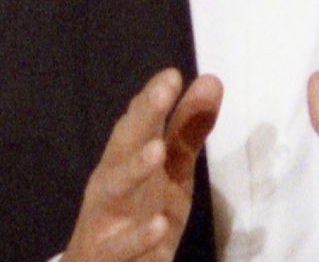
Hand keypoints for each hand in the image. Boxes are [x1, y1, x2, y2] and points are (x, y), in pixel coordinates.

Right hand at [63, 67, 221, 261]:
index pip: (137, 123)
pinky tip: (159, 224)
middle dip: (143, 117)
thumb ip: (188, 131)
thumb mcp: (171, 175)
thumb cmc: (137, 218)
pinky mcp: (108, 257)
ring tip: (157, 151)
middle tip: (163, 91)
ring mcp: (106, 220)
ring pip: (114, 189)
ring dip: (133, 169)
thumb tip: (212, 81)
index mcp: (124, 161)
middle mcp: (111, 184)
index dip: (152, 98)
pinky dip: (138, 237)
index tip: (172, 75)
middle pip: (123, 145)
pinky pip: (121, 248)